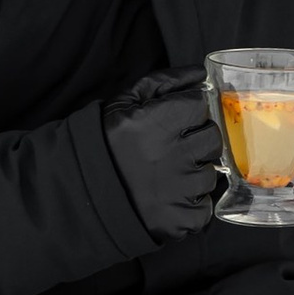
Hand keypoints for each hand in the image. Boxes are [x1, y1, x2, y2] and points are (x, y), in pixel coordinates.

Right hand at [102, 69, 224, 240]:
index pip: (200, 105)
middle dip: (197, 140)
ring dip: (193, 174)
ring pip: (210, 174)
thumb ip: (165, 82)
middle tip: (175, 148)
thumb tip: (201, 74)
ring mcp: (176, 191)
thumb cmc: (105, 142)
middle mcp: (170, 156)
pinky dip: (190, 205)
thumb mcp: (126, 102)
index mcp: (156, 123)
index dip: (188, 111)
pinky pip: (204, 208)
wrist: (81, 191)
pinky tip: (169, 198)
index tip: (175, 120)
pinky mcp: (178, 220)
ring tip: (167, 176)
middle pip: (212, 138)